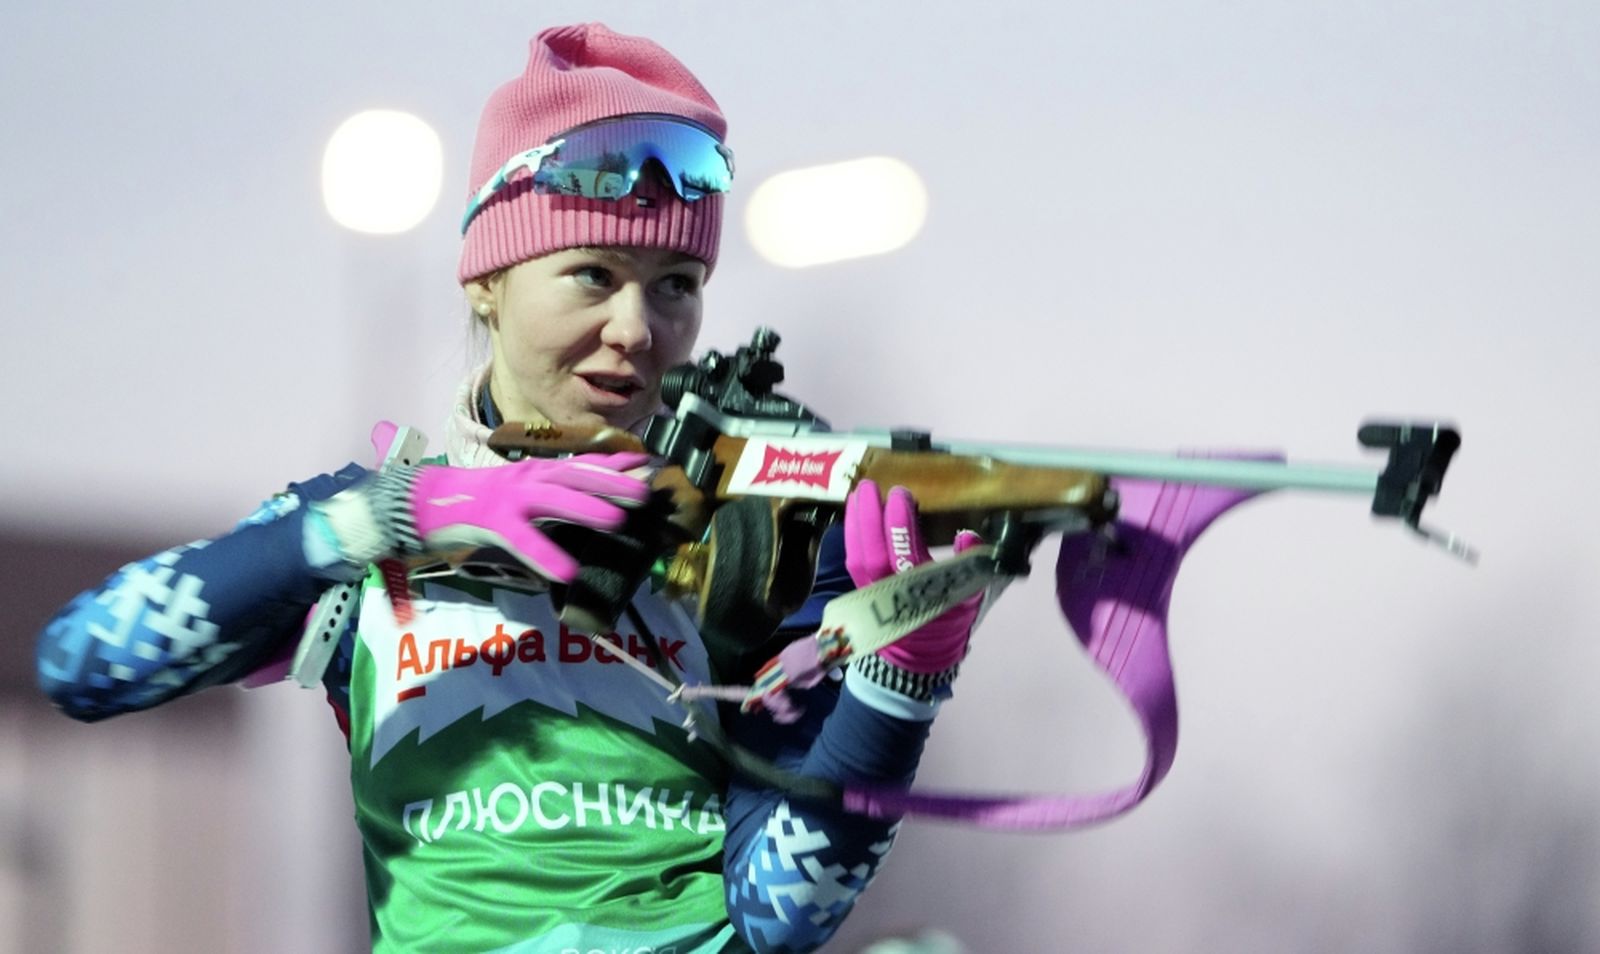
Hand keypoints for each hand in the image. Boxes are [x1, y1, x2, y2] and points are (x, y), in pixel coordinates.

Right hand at [407, 452, 651, 581]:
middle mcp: (529, 478)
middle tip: (646, 492)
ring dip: (586, 508)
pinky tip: (565, 571)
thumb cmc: (485, 499)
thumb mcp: (525, 489)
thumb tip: (596, 498)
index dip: (616, 463)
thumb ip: (557, 492)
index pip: (583, 463)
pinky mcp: (492, 522)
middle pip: (575, 476)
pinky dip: (544, 555)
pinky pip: (522, 541)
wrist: (432, 501)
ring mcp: (510, 498)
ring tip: (617, 521)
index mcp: (538, 471)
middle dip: (612, 483)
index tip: (649, 462)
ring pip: (553, 500)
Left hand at [844, 479, 983, 674]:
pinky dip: (851, 534)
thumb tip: (969, 535)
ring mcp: (871, 591)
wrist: (920, 655)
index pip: (906, 554)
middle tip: (872, 485)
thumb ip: (971, 567)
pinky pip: (851, 559)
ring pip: (856, 555)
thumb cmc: (949, 620)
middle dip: (869, 516)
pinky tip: (854, 512)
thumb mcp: (970, 597)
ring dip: (855, 522)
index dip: (900, 523)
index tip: (902, 494)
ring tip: (859, 493)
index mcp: (920, 593)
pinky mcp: (860, 589)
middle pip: (873, 552)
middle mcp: (890, 592)